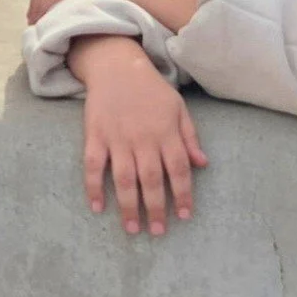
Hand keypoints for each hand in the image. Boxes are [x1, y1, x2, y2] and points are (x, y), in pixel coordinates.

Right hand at [75, 39, 208, 234]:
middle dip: (156, 208)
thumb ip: (190, 137)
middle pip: (152, 180)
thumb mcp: (178, 108)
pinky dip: (94, 187)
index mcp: (166, 132)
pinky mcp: (95, 134)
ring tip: (132, 228)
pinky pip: (93, 165)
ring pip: (124, 178)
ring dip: (129, 206)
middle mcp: (143, 138)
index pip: (179, 170)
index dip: (183, 195)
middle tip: (157, 231)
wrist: (116, 65)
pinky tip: (97, 206)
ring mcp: (117, 137)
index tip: (185, 216)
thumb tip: (203, 165)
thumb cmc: (150, 88)